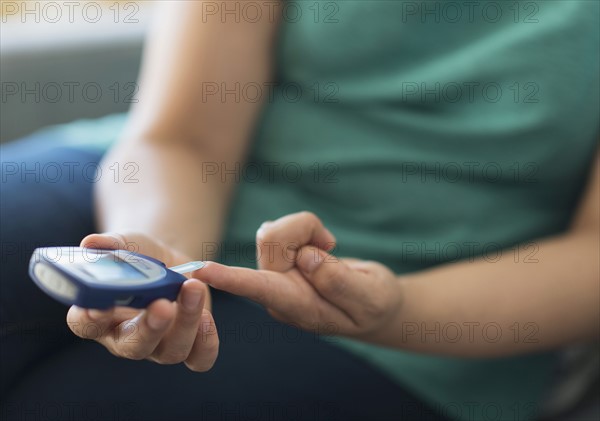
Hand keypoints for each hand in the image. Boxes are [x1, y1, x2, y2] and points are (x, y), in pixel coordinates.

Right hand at [66, 232, 218, 371]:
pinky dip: (207, 342)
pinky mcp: (189, 345)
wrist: (171, 263)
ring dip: (186, 322)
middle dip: (149, 328)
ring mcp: (158, 347)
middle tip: (163, 305)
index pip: (85, 325)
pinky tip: (208, 316)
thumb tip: (92, 242)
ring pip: (170, 351)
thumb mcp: (126, 245)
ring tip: (194, 287)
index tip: (96, 307)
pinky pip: (199, 359)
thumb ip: (111, 245)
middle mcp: (125, 338)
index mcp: (99, 316)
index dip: (89, 319)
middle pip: (132, 346)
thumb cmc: (139, 257)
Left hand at [197, 212, 402, 340]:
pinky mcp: (275, 258)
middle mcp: (277, 292)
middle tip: (331, 245)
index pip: (261, 290)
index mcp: (298, 308)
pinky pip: (281, 227)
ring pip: (274, 231)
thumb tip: (305, 257)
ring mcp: (274, 275)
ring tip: (327, 249)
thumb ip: (340, 282)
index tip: (201, 271)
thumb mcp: (371, 298)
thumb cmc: (374, 305)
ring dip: (306, 230)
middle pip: (272, 240)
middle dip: (305, 230)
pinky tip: (319, 248)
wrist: (373, 305)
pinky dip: (306, 229)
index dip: (231, 279)